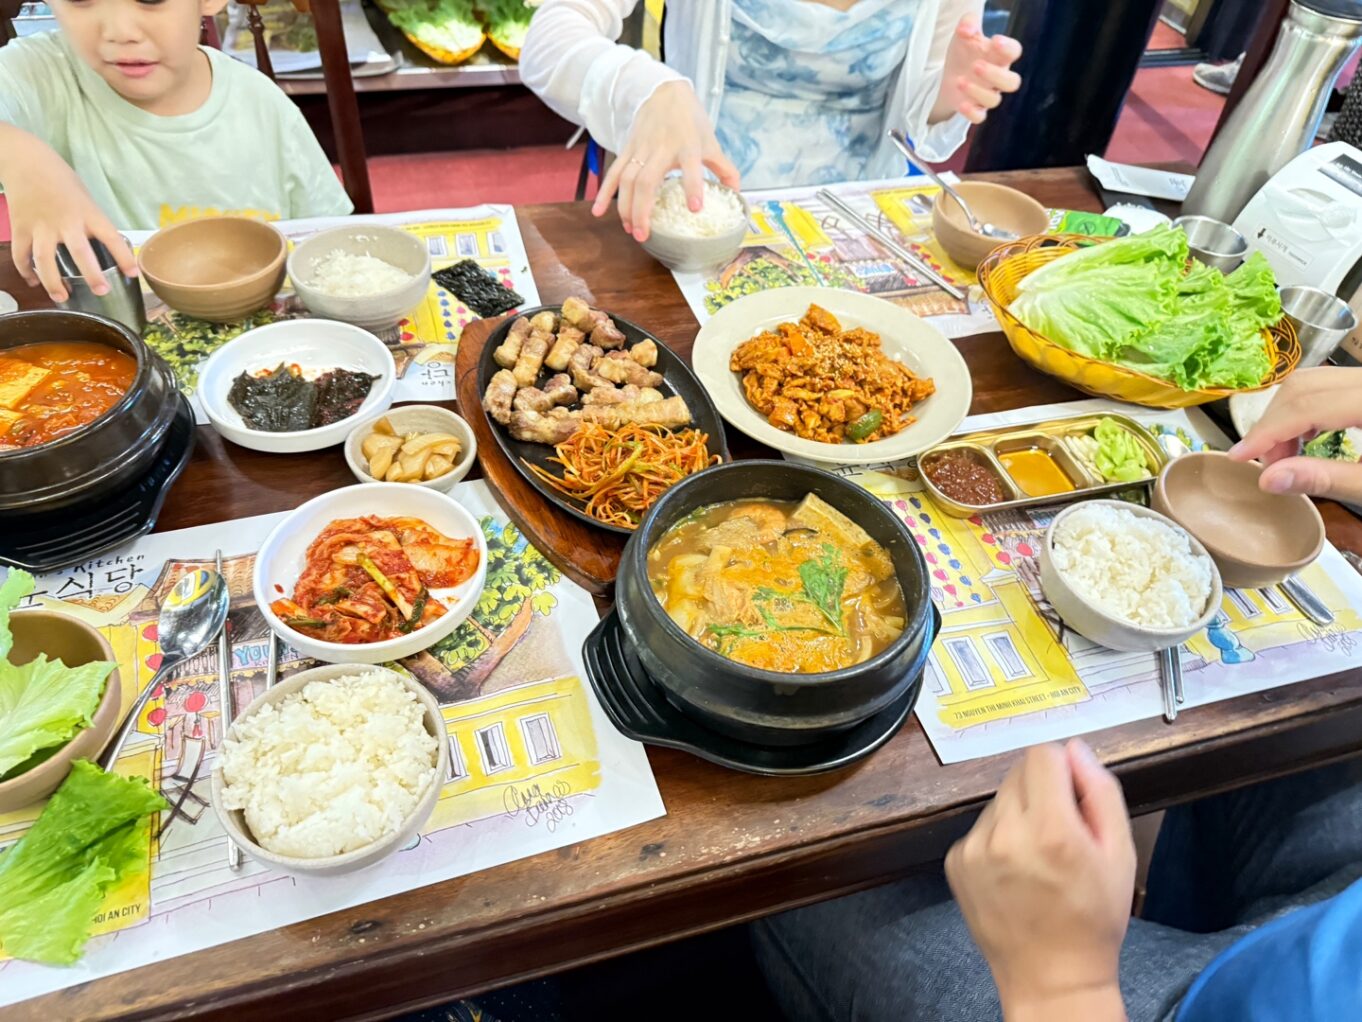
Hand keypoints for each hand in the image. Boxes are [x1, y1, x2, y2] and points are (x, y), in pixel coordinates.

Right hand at [5, 147, 136, 301]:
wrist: (25, 161)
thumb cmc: (61, 180)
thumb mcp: (85, 198)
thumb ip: (92, 223)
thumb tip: (106, 249)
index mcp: (87, 213)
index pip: (111, 237)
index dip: (124, 257)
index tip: (134, 274)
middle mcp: (65, 221)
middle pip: (79, 252)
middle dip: (92, 274)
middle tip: (102, 291)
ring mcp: (40, 226)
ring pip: (45, 260)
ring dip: (53, 282)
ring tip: (62, 297)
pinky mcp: (20, 228)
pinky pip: (22, 255)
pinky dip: (26, 271)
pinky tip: (34, 281)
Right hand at [592, 80, 740, 242]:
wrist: (664, 92)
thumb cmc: (690, 120)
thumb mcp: (710, 142)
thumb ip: (724, 169)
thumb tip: (736, 193)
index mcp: (687, 146)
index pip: (691, 167)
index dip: (693, 187)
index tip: (695, 208)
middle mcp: (661, 148)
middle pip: (647, 181)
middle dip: (642, 209)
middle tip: (643, 234)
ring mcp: (641, 149)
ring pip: (627, 180)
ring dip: (625, 206)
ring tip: (629, 229)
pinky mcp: (627, 149)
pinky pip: (613, 173)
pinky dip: (604, 193)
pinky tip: (598, 212)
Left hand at [933, 15, 1022, 124]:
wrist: (947, 75)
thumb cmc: (964, 52)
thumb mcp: (964, 33)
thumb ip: (968, 23)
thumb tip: (967, 28)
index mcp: (999, 56)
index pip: (1014, 52)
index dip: (1008, 48)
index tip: (995, 41)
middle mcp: (998, 77)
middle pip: (1012, 82)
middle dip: (995, 75)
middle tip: (976, 65)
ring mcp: (988, 94)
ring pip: (995, 100)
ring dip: (978, 92)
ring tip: (960, 81)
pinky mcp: (975, 108)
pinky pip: (980, 117)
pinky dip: (972, 112)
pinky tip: (961, 103)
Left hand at [946, 741, 1133, 1020]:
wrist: (1051, 978)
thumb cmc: (1093, 919)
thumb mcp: (1120, 854)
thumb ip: (1101, 792)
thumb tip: (1076, 749)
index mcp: (1050, 829)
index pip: (1042, 755)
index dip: (1063, 769)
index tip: (1073, 796)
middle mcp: (1005, 833)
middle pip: (1018, 774)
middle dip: (1042, 792)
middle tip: (1060, 832)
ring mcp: (974, 848)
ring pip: (999, 800)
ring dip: (1019, 814)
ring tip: (1037, 857)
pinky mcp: (955, 862)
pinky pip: (980, 827)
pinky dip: (998, 838)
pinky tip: (1015, 871)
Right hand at [1228, 366, 1361, 503]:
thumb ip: (1325, 478)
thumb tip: (1269, 479)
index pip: (1306, 406)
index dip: (1267, 432)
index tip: (1238, 456)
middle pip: (1301, 387)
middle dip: (1272, 425)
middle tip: (1269, 464)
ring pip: (1309, 382)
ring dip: (1284, 416)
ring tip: (1284, 455)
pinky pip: (1324, 386)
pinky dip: (1304, 410)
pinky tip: (1304, 438)